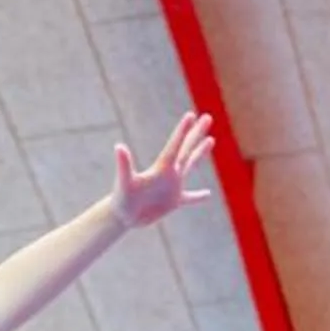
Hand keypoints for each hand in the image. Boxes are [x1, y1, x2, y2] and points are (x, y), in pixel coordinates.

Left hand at [110, 111, 216, 229]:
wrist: (121, 216)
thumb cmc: (121, 199)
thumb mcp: (125, 182)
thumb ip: (124, 165)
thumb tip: (118, 146)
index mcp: (161, 168)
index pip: (175, 145)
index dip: (183, 130)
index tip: (192, 114)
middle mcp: (169, 173)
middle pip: (186, 148)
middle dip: (197, 133)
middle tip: (207, 117)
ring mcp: (172, 186)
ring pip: (190, 165)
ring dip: (200, 153)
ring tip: (211, 140)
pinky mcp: (173, 202)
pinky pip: (189, 198)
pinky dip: (198, 196)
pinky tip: (208, 194)